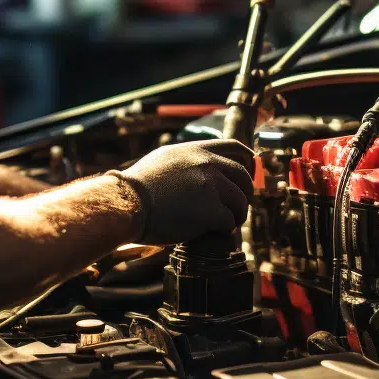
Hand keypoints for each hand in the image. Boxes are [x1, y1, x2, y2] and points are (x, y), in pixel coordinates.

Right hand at [110, 139, 255, 245]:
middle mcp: (207, 164)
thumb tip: (198, 170)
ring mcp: (210, 186)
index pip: (234, 146)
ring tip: (228, 223)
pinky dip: (225, 229)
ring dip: (238, 214)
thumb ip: (185, 161)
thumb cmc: (136, 188)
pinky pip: (229, 221)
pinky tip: (215, 232)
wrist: (126, 203)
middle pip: (243, 175)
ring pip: (240, 201)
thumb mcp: (162, 160)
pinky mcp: (211, 210)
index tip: (252, 170)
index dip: (248, 159)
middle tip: (239, 206)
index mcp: (196, 150)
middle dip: (246, 192)